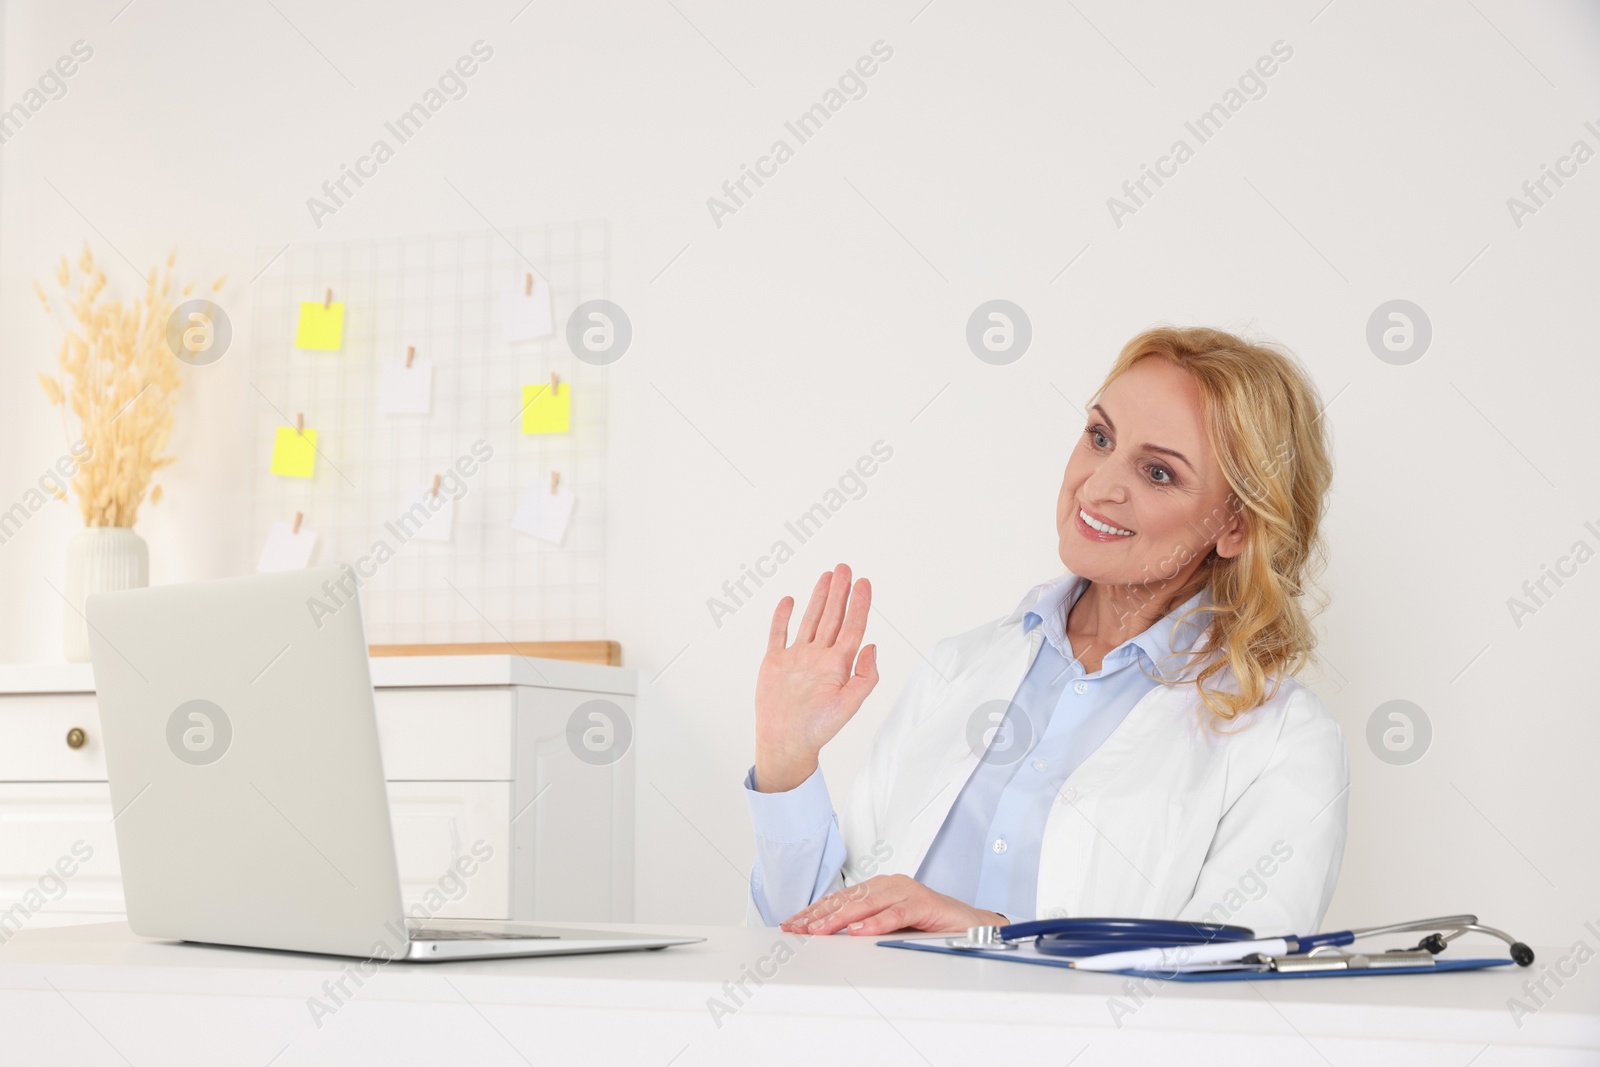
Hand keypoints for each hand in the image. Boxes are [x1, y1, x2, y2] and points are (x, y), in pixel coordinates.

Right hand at [754, 564, 878, 793]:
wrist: (784, 742)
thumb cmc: (817, 729)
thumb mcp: (848, 705)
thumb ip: (864, 676)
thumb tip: (872, 646)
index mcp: (838, 665)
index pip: (852, 627)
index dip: (860, 604)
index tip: (864, 582)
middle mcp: (819, 657)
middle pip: (833, 617)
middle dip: (840, 592)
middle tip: (846, 568)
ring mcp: (797, 657)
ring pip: (811, 620)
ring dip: (819, 598)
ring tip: (827, 576)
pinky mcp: (776, 662)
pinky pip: (779, 634)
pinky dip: (783, 616)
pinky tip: (790, 600)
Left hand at [780, 875, 1005, 935]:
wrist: (969, 924)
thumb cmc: (928, 924)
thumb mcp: (889, 925)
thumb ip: (865, 925)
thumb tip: (829, 936)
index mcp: (879, 888)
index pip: (840, 899)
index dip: (814, 911)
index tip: (791, 924)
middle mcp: (890, 884)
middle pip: (847, 899)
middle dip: (818, 915)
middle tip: (797, 928)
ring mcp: (907, 891)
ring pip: (867, 904)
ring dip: (840, 919)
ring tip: (819, 931)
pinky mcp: (924, 903)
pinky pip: (895, 914)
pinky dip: (875, 923)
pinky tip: (858, 932)